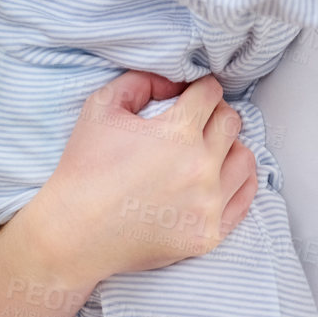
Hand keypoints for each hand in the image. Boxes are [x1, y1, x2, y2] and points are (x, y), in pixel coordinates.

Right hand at [32, 70, 259, 282]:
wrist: (74, 234)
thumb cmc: (84, 170)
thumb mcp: (100, 107)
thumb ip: (140, 81)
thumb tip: (175, 82)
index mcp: (177, 134)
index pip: (210, 93)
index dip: (199, 89)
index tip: (190, 96)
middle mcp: (200, 169)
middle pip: (230, 123)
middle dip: (214, 114)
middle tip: (195, 121)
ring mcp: (208, 205)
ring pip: (244, 158)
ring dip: (228, 147)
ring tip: (207, 150)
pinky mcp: (209, 235)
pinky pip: (244, 198)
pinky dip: (236, 181)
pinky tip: (219, 176)